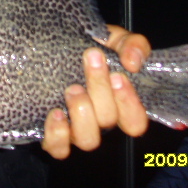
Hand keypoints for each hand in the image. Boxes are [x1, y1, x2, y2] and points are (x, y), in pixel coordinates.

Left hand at [41, 24, 149, 158]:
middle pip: (108, 120)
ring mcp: (76, 129)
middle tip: (90, 60)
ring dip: (82, 112)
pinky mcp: (53, 135)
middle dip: (100, 88)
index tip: (118, 75)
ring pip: (89, 140)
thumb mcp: (113, 39)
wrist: (52, 45)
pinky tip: (55, 112)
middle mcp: (99, 120)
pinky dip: (57, 133)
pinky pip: (58, 148)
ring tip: (72, 88)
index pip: (136, 121)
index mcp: (118, 103)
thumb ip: (132, 45)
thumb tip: (134, 62)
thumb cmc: (88, 46)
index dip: (130, 104)